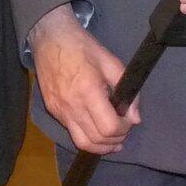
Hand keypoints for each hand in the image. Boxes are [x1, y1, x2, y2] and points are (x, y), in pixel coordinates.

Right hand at [28, 4, 139, 153]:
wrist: (50, 39)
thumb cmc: (83, 47)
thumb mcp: (111, 62)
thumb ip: (128, 91)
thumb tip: (136, 118)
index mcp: (88, 91)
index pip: (109, 127)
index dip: (123, 129)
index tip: (129, 120)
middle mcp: (72, 106)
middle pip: (97, 140)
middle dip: (115, 140)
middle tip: (124, 130)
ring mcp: (60, 111)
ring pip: (82, 143)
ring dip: (101, 147)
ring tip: (113, 140)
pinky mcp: (53, 112)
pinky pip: (72, 133)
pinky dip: (87, 137)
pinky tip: (96, 130)